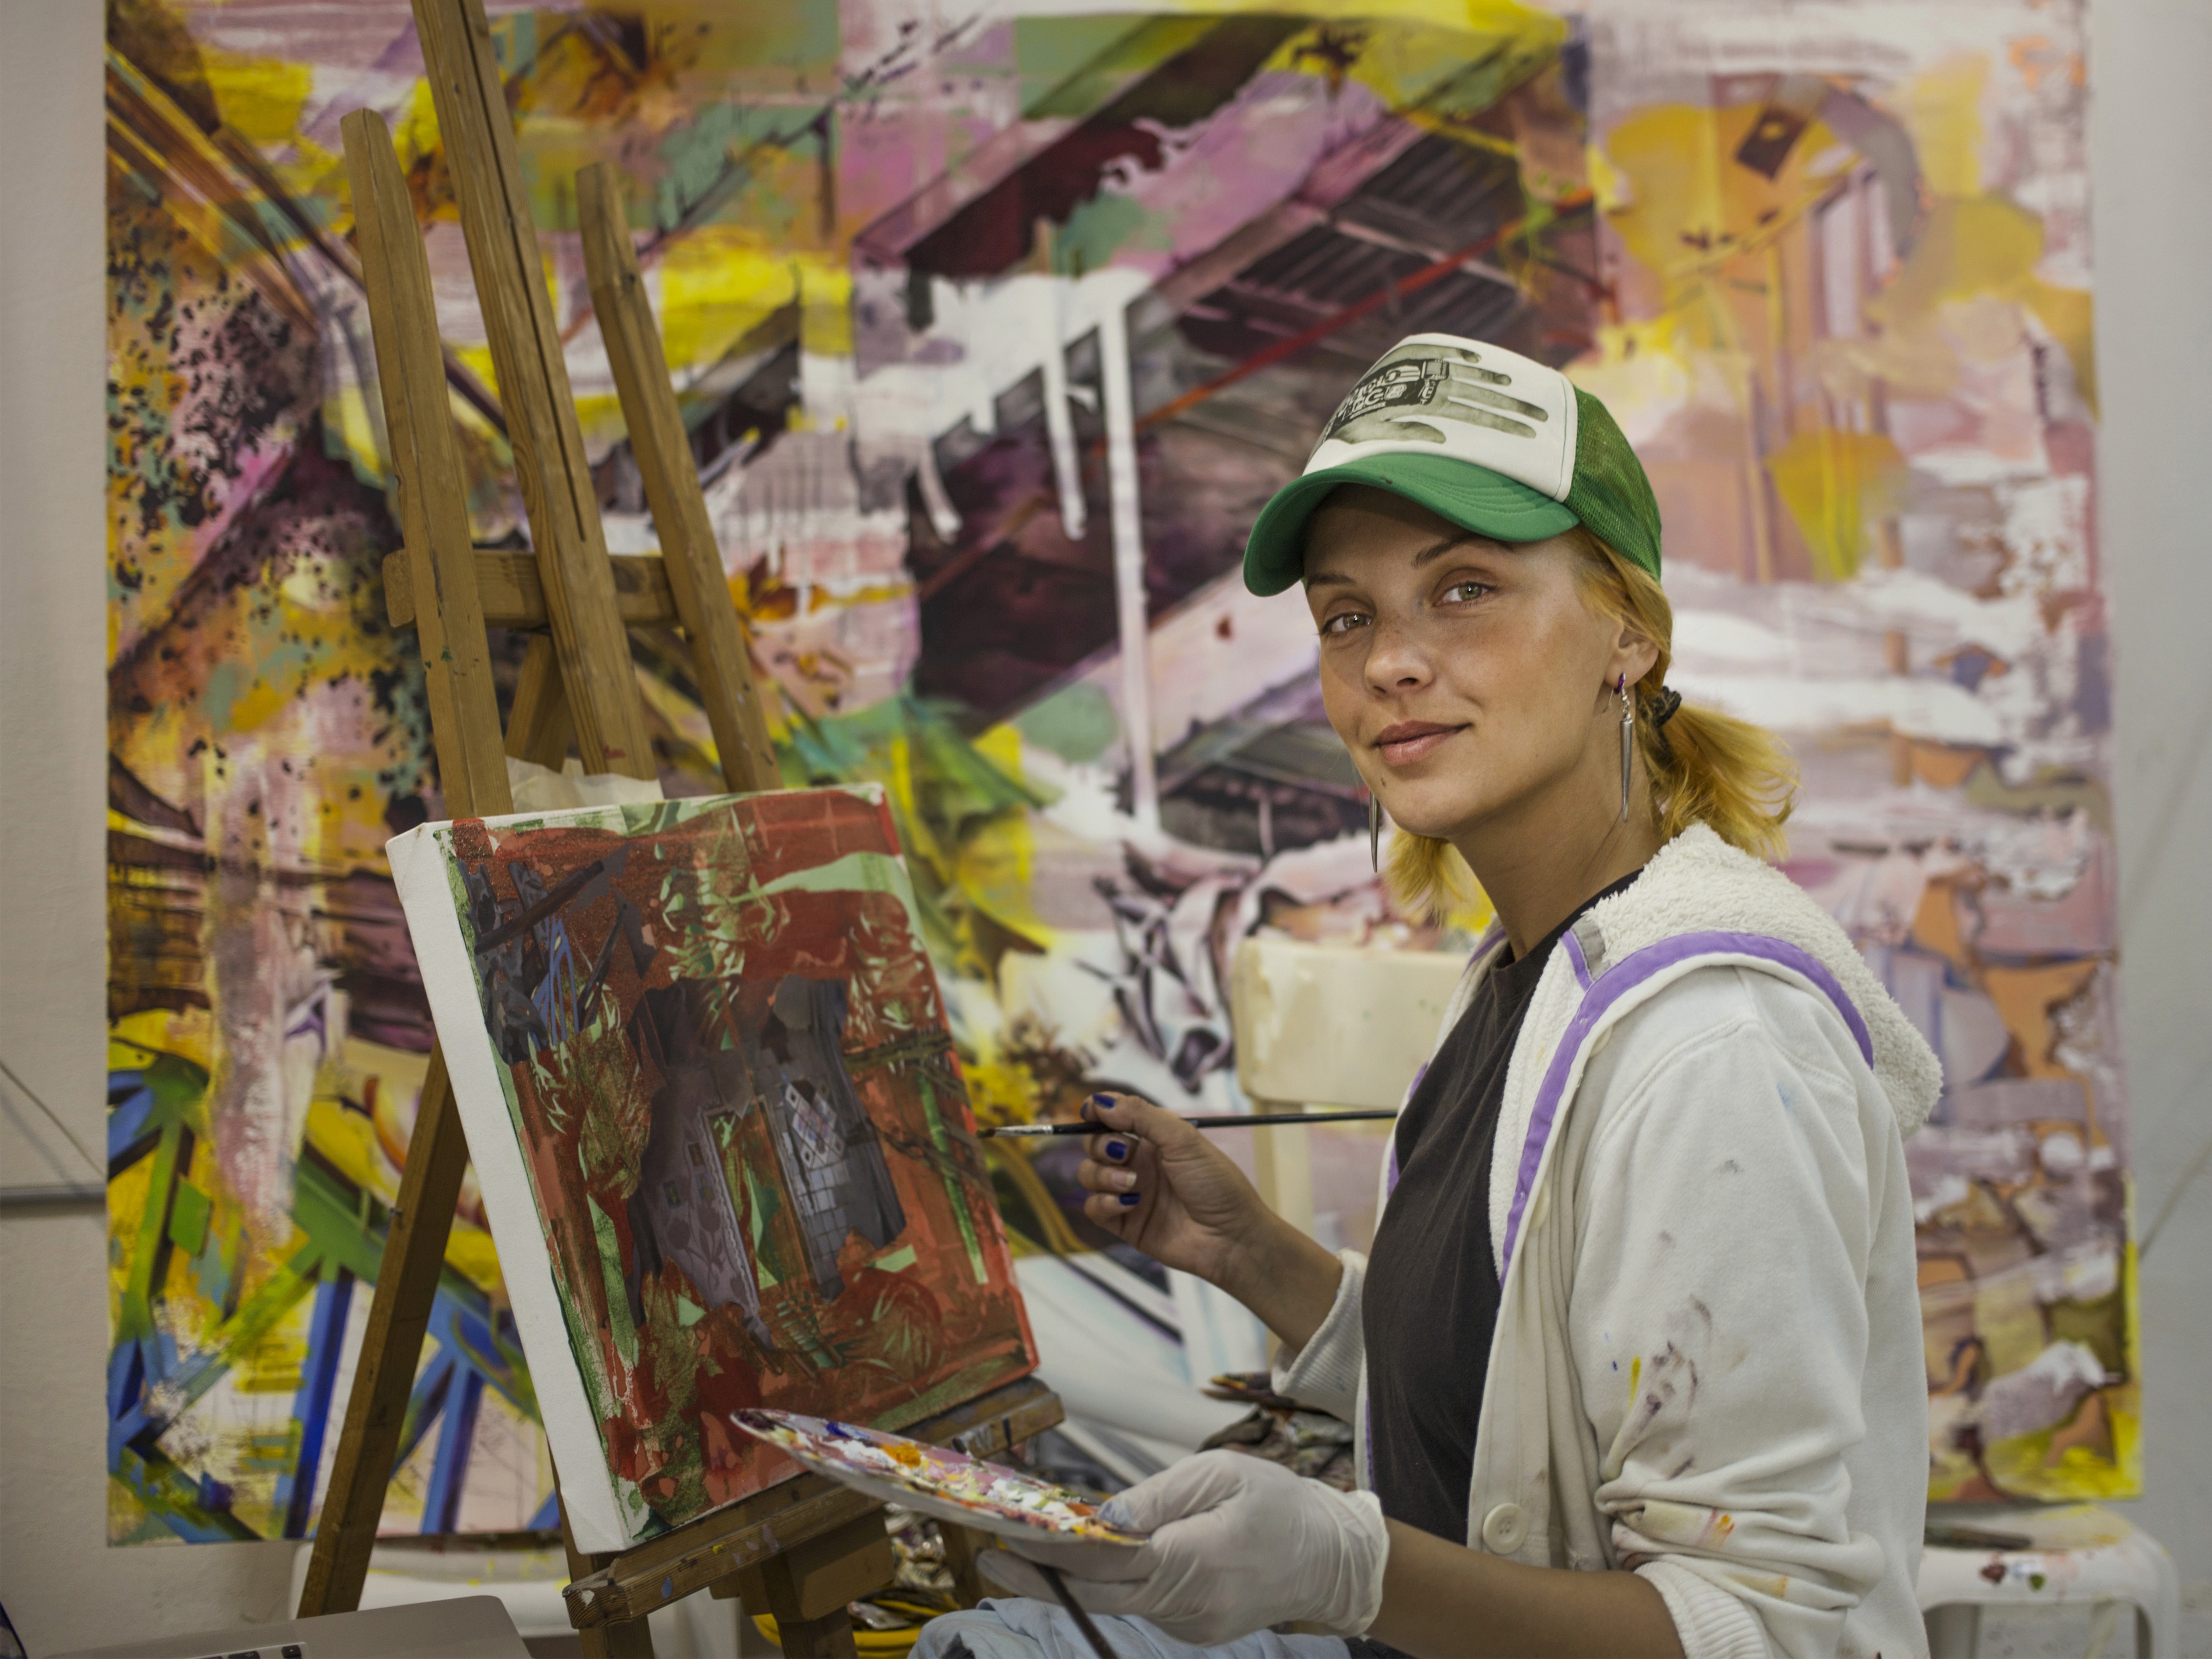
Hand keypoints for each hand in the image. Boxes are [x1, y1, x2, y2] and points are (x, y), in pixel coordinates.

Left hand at [979, 1449, 1388, 1644]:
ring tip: (1025, 1546)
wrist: (1331, 1560)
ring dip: (1073, 1578)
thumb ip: (1158, 1497)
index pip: (1111, 1562)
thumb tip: (1102, 1517)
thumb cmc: (1279, 1504)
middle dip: (1040, 1578)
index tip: (1009, 1539)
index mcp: (1200, 1559)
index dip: (1055, 1553)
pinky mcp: (1192, 1631)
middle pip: (1100, 1596)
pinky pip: (1141, 1604)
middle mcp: (1192, 1605)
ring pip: (1117, 1602)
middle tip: (987, 1556)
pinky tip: (1095, 1558)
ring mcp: (1192, 1626)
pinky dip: (1112, 1584)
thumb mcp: (1222, 1474)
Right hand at [1076, 1093, 1344, 1350]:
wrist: (1231, 1237)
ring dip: (1102, 1175)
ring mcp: (1129, 1193)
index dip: (1097, 1112)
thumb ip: (1141, 1116)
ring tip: (1131, 1184)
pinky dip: (1104, 1203)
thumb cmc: (1216, 1184)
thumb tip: (1100, 1101)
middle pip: (1094, 1144)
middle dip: (1101, 1145)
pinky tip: (1129, 1203)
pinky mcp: (1125, 1223)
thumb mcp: (1183, 1139)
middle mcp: (1138, 1163)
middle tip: (1124, 1153)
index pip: (1113, 1117)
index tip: (1089, 1111)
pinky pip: (1093, 1208)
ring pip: (1089, 1174)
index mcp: (1153, 1139)